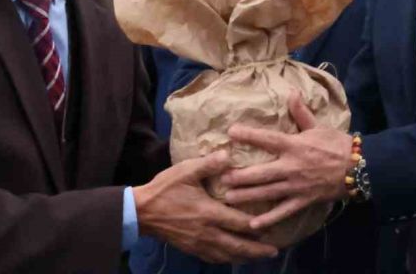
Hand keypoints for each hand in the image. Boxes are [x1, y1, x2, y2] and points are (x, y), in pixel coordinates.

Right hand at [134, 151, 278, 263]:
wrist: (141, 211)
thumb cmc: (165, 189)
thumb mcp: (186, 171)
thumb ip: (209, 164)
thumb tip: (228, 155)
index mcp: (209, 213)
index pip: (240, 223)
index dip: (257, 227)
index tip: (273, 228)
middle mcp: (207, 232)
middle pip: (238, 246)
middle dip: (257, 250)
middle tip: (274, 252)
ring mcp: (199, 243)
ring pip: (227, 255)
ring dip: (245, 257)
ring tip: (259, 257)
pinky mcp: (191, 248)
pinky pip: (214, 258)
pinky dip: (227, 259)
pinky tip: (233, 257)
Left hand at [222, 90, 351, 230]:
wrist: (359, 168)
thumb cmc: (337, 145)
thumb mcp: (318, 126)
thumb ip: (301, 112)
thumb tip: (291, 92)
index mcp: (295, 145)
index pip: (268, 139)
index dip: (249, 135)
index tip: (231, 132)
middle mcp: (292, 167)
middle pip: (262, 172)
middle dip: (241, 176)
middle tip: (222, 177)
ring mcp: (297, 186)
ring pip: (268, 192)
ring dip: (247, 195)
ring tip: (228, 198)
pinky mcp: (303, 200)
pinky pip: (283, 211)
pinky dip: (269, 219)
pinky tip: (253, 224)